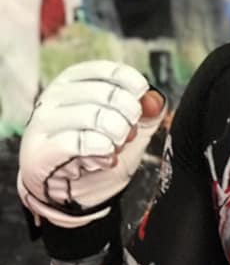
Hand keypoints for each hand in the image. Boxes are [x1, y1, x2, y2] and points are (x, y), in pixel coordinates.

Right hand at [17, 60, 165, 228]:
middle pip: (106, 94)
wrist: (72, 193)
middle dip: (129, 118)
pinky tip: (105, 159)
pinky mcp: (39, 150)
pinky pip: (78, 144)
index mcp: (74, 81)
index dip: (134, 88)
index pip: (109, 71)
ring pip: (93, 117)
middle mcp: (54, 96)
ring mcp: (43, 122)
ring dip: (116, 137)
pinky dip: (102, 153)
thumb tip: (155, 100)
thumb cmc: (99, 154)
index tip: (140, 107)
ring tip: (115, 148)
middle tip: (129, 135)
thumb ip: (147, 113)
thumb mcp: (130, 130)